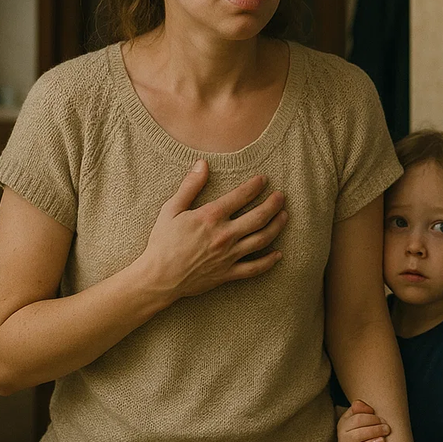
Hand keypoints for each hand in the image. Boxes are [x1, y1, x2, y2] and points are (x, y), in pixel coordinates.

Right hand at [138, 159, 287, 301]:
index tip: (264, 179)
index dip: (255, 186)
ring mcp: (228, 255)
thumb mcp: (171, 210)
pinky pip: (254, 268)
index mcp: (211, 217)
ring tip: (285, 216)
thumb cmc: (162, 242)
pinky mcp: (228, 273)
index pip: (241, 196)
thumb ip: (190, 186)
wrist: (157, 278)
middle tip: (281, 196)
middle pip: (259, 217)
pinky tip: (278, 254)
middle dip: (273, 204)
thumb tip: (202, 163)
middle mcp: (224, 235)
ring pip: (262, 239)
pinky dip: (269, 261)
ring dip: (276, 226)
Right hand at [337, 399, 389, 441]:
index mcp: (343, 424)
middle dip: (375, 430)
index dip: (371, 419)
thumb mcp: (359, 414)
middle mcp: (342, 439)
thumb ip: (359, 407)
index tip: (382, 420)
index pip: (357, 420)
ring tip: (382, 441)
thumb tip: (358, 404)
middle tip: (387, 429)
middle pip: (358, 434)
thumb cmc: (365, 425)